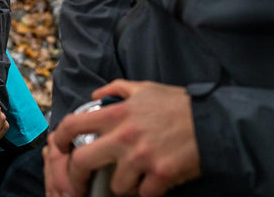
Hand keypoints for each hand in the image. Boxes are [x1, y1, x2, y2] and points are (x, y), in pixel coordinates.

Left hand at [48, 80, 201, 196]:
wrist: (213, 123)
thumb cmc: (178, 105)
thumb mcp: (144, 88)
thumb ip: (116, 89)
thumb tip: (95, 96)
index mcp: (116, 114)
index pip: (73, 124)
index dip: (59, 137)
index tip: (59, 146)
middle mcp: (123, 136)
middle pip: (82, 162)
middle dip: (76, 176)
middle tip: (80, 182)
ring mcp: (141, 158)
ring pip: (116, 185)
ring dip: (123, 185)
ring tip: (134, 178)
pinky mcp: (160, 176)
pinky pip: (143, 194)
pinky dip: (147, 192)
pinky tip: (154, 183)